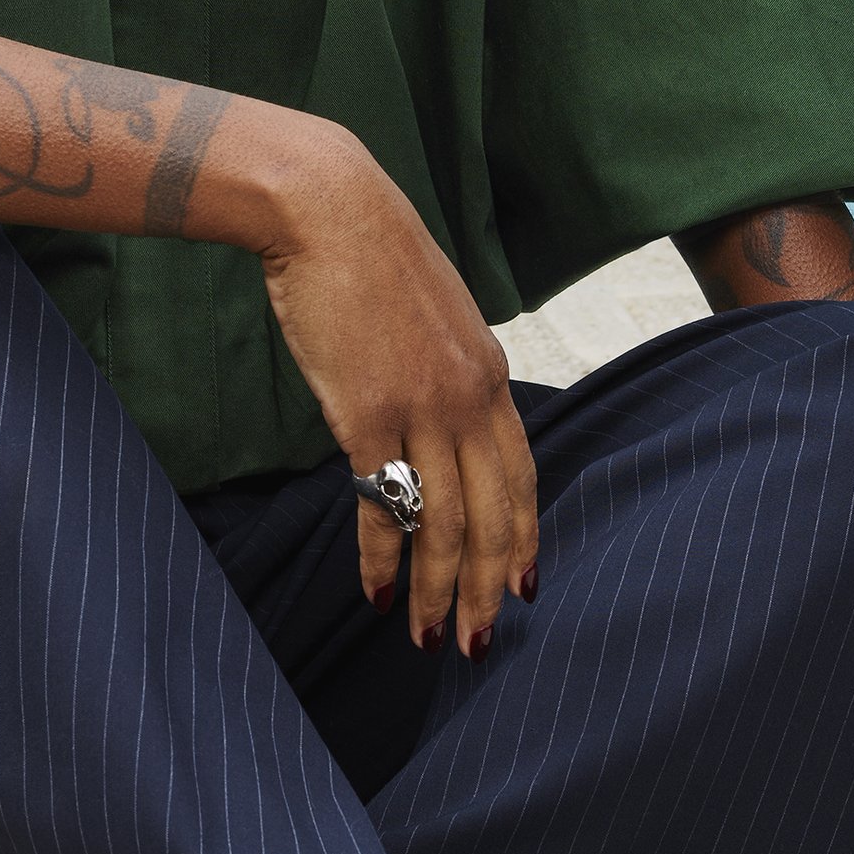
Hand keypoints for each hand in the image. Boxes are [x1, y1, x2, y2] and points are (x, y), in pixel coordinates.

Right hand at [258, 132, 538, 654]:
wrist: (328, 210)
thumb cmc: (370, 258)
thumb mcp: (437, 316)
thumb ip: (450, 373)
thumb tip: (442, 423)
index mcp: (489, 374)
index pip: (522, 478)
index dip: (525, 540)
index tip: (523, 588)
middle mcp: (468, 398)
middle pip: (493, 517)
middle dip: (489, 588)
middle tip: (479, 642)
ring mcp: (421, 408)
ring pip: (445, 524)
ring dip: (439, 591)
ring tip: (429, 637)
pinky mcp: (367, 414)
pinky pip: (384, 506)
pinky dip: (381, 557)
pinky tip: (377, 591)